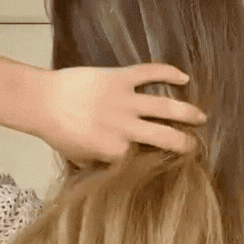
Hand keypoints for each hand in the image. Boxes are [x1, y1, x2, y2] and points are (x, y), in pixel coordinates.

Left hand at [38, 64, 206, 165]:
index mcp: (117, 152)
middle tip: (196, 144)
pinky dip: (169, 73)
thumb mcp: (81, 159)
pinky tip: (184, 78)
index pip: (149, 159)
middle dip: (186, 142)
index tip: (174, 162)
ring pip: (166, 106)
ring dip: (187, 112)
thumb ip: (103, 164)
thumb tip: (118, 170)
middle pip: (167, 137)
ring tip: (201, 117)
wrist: (42, 101)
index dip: (164, 162)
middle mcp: (127, 129)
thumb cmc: (58, 134)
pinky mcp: (121, 77)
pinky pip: (150, 73)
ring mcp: (126, 101)